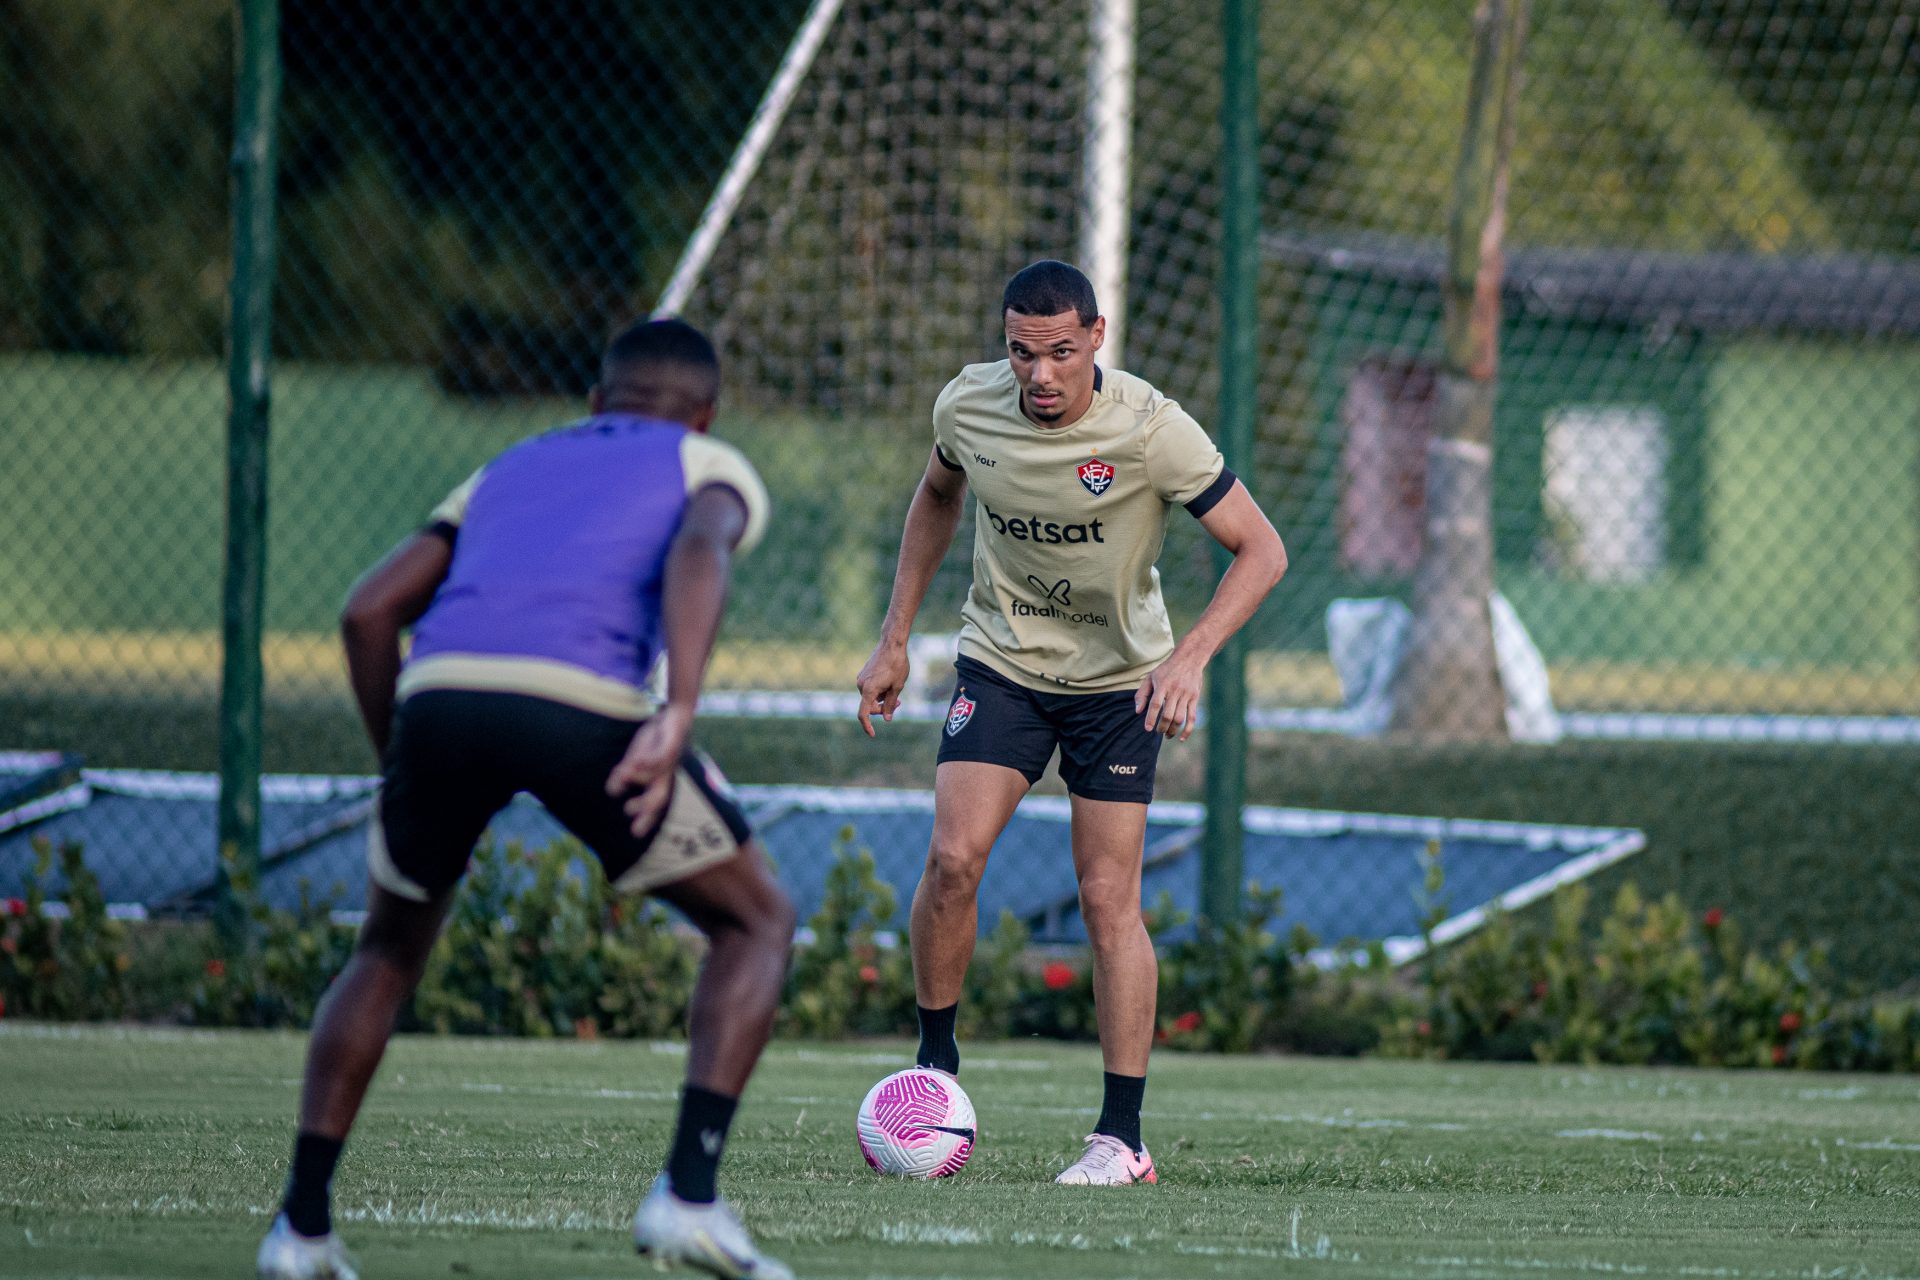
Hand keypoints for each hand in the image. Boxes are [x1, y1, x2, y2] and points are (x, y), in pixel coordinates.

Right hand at [605, 703, 694, 835]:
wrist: (673, 716)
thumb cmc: (655, 740)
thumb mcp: (636, 759)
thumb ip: (625, 775)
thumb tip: (611, 791)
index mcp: (660, 779)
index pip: (655, 804)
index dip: (647, 819)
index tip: (635, 833)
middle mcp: (667, 774)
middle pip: (660, 795)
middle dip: (646, 806)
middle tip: (627, 811)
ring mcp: (670, 760)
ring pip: (655, 774)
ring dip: (639, 777)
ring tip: (622, 774)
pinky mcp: (671, 744)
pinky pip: (661, 755)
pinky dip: (649, 760)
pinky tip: (635, 761)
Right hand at [855, 641, 910, 736]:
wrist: (892, 643)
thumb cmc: (897, 664)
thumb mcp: (898, 687)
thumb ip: (891, 705)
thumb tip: (886, 719)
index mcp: (869, 690)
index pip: (863, 714)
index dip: (867, 726)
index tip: (873, 734)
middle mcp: (861, 685)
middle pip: (869, 706)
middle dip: (882, 708)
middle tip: (899, 704)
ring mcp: (862, 678)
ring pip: (871, 697)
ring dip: (882, 698)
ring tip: (896, 689)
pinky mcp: (864, 673)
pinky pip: (870, 688)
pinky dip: (879, 691)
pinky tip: (890, 682)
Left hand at [1135, 649, 1205, 740]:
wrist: (1189, 658)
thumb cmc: (1167, 669)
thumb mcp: (1151, 677)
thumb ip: (1142, 694)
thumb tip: (1137, 711)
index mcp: (1162, 685)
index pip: (1155, 704)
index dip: (1151, 718)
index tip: (1148, 729)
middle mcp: (1175, 690)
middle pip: (1168, 714)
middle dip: (1162, 727)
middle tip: (1158, 731)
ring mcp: (1186, 695)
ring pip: (1180, 718)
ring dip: (1173, 730)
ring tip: (1167, 735)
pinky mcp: (1195, 698)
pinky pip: (1192, 717)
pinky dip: (1188, 730)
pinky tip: (1182, 738)